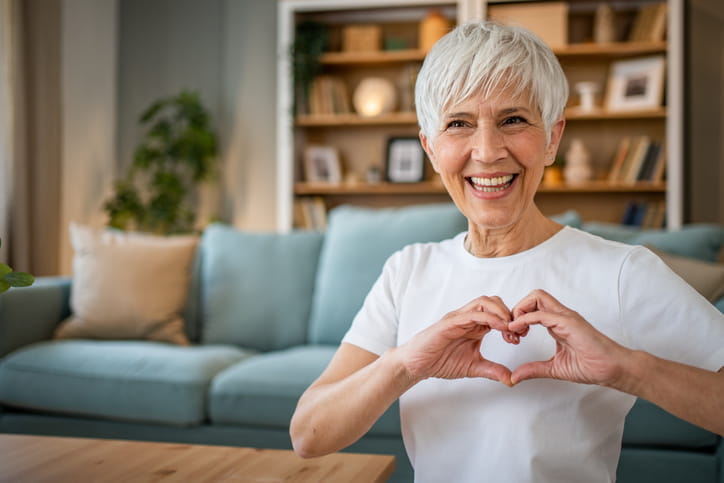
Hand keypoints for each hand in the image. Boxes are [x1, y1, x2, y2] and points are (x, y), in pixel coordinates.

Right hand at [397, 295, 513, 385]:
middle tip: (517, 332)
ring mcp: (458, 318)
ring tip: (510, 328)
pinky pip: (471, 314)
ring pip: (484, 302)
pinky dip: (488, 318)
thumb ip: (492, 370)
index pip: (498, 313)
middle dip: (509, 313)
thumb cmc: (440, 361)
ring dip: (501, 312)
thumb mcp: (473, 367)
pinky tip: (499, 327)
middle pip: (493, 302)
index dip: (512, 322)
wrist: (416, 365)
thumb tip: (512, 379)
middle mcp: (467, 318)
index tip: (520, 337)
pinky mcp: (449, 323)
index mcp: (474, 326)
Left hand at [508, 289, 629, 385]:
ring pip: (536, 297)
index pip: (533, 307)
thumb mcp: (553, 368)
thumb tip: (515, 377)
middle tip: (511, 330)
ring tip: (515, 330)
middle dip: (516, 309)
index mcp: (557, 323)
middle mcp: (560, 316)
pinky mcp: (569, 322)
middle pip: (533, 296)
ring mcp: (565, 317)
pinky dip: (525, 319)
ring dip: (520, 310)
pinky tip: (519, 330)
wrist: (612, 370)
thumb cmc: (592, 366)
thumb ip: (534, 369)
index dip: (518, 317)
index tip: (512, 336)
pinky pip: (542, 313)